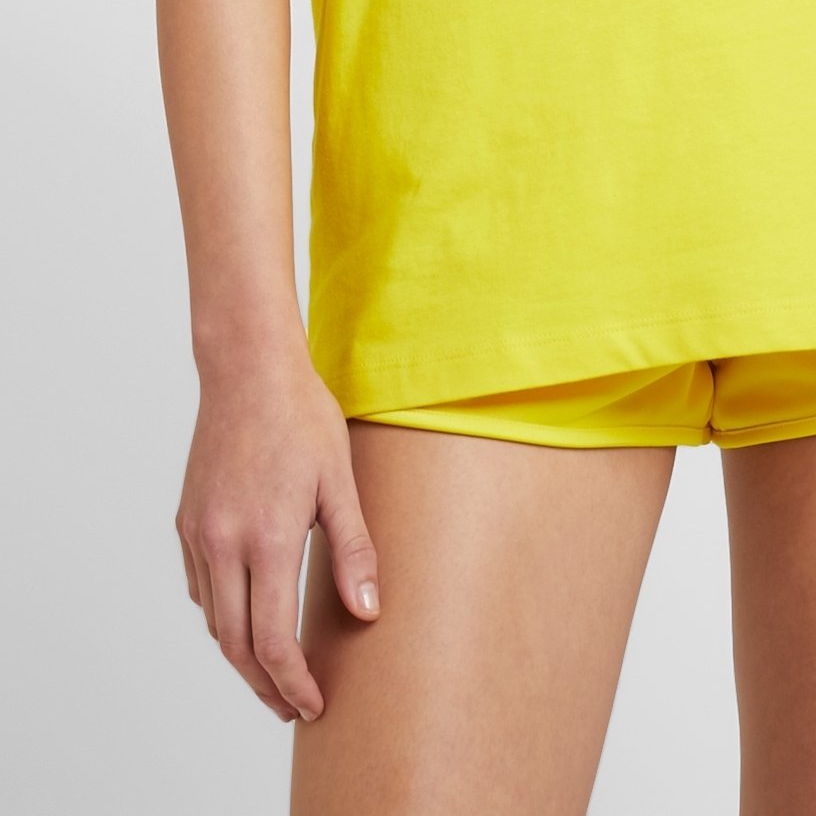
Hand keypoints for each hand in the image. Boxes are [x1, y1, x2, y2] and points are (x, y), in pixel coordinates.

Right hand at [175, 338, 379, 721]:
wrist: (248, 370)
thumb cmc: (302, 417)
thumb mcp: (340, 481)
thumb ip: (354, 549)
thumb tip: (368, 612)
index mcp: (266, 539)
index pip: (271, 641)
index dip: (292, 683)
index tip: (313, 704)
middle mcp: (223, 543)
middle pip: (235, 645)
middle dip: (265, 685)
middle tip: (294, 705)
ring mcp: (199, 533)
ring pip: (213, 619)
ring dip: (241, 653)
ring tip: (274, 669)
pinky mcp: (187, 520)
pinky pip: (200, 587)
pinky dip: (223, 614)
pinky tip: (247, 614)